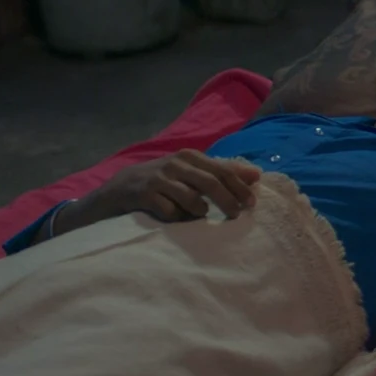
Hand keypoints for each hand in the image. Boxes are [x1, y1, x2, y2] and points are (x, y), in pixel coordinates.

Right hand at [66, 150, 261, 229]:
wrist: (118, 189)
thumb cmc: (162, 182)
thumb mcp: (191, 173)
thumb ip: (221, 172)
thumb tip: (256, 175)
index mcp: (190, 156)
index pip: (222, 170)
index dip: (240, 187)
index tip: (252, 204)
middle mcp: (175, 164)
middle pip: (210, 183)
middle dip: (227, 201)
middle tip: (236, 216)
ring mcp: (158, 178)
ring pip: (191, 199)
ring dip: (199, 212)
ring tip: (199, 216)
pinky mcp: (143, 195)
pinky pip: (169, 211)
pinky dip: (177, 218)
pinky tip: (174, 219)